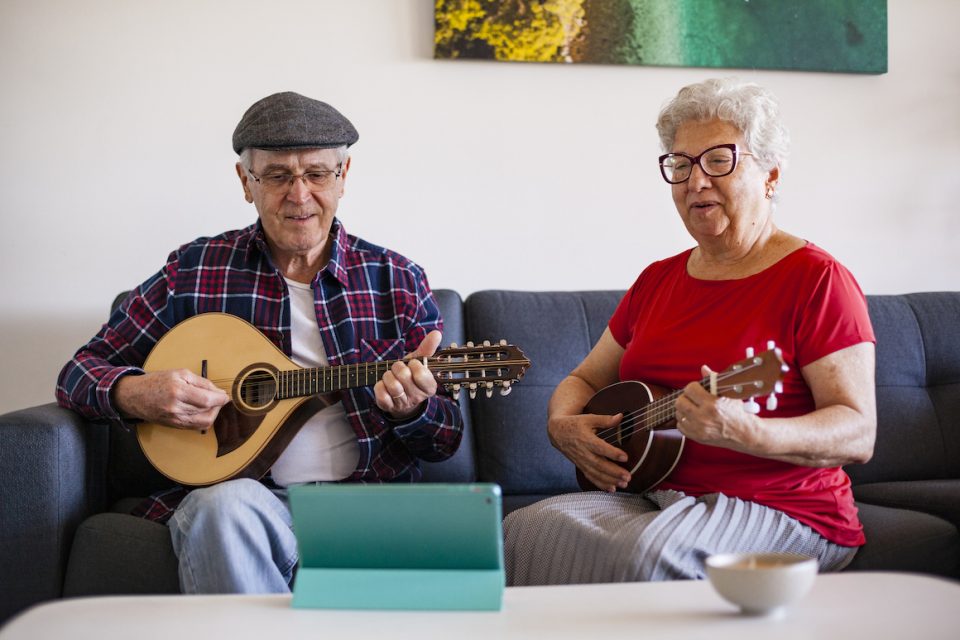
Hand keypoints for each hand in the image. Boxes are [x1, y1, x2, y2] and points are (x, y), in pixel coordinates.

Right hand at [113, 369, 230, 430]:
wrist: (134, 396)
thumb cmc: (157, 381)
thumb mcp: (180, 373)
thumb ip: (201, 382)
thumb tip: (218, 391)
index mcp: (178, 392)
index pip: (207, 400)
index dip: (221, 399)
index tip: (226, 395)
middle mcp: (176, 408)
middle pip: (207, 412)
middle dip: (218, 405)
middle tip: (220, 398)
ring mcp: (175, 419)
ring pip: (204, 422)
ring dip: (213, 413)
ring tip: (212, 404)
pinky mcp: (174, 426)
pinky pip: (196, 426)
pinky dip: (204, 419)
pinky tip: (203, 410)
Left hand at [373, 330, 441, 419]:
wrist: (401, 398)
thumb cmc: (411, 376)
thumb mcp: (419, 362)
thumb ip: (428, 348)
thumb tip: (436, 333)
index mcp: (429, 387)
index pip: (421, 374)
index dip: (414, 365)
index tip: (412, 365)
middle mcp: (418, 397)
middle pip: (404, 376)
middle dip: (398, 367)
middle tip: (398, 368)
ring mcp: (403, 403)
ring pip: (393, 386)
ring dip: (388, 376)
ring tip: (390, 376)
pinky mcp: (388, 407)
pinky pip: (382, 395)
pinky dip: (379, 386)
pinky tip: (383, 385)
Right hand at [548, 412, 630, 491]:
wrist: (557, 432)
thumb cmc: (575, 424)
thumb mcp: (589, 418)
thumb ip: (605, 420)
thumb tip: (621, 417)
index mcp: (586, 439)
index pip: (600, 447)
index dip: (612, 453)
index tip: (625, 457)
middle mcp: (583, 452)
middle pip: (599, 464)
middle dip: (614, 472)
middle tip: (628, 476)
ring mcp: (581, 461)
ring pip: (596, 473)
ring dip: (610, 480)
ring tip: (624, 484)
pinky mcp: (581, 466)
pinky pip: (590, 477)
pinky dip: (601, 484)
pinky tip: (612, 489)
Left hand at [674, 365, 757, 449]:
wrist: (744, 434)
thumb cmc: (737, 412)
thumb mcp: (729, 394)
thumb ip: (714, 380)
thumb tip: (703, 369)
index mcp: (712, 404)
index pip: (689, 389)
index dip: (693, 387)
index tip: (697, 389)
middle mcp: (704, 417)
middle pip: (680, 402)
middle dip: (686, 398)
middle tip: (693, 399)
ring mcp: (698, 429)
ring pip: (678, 414)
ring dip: (684, 409)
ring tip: (694, 409)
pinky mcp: (696, 437)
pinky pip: (680, 425)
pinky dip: (684, 421)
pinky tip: (694, 419)